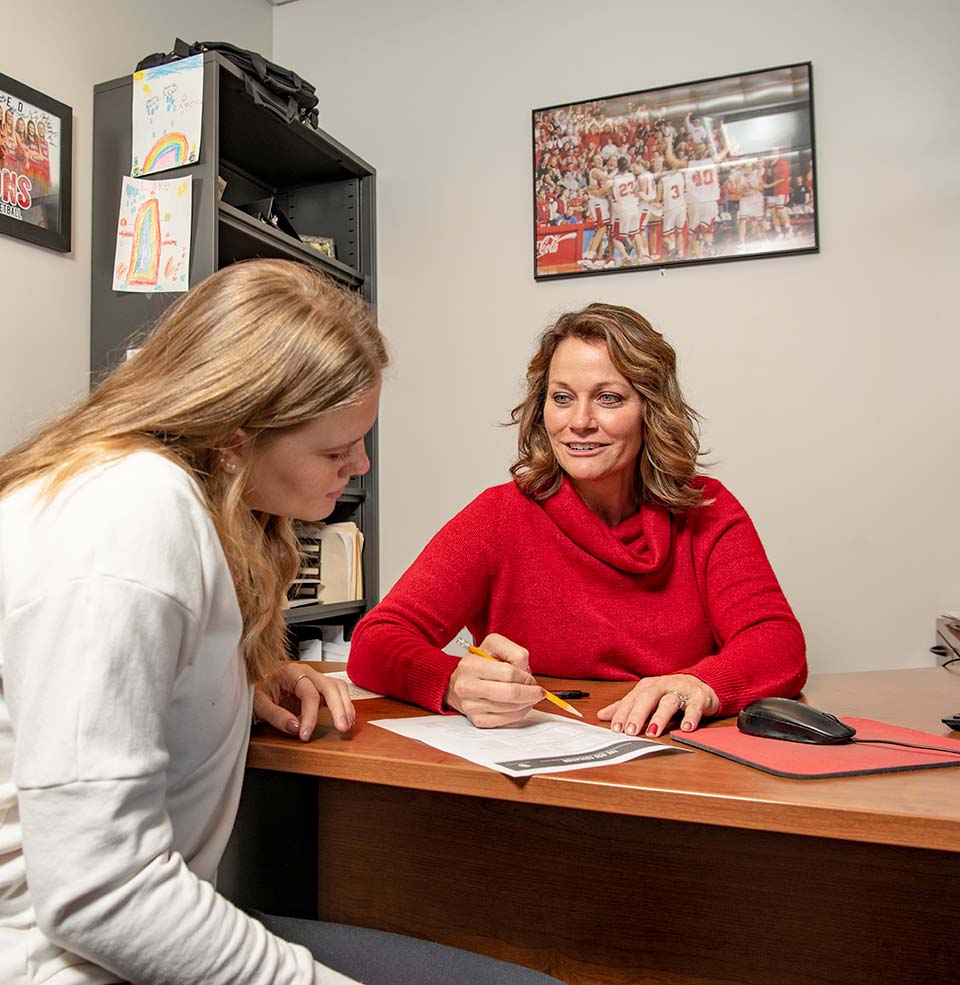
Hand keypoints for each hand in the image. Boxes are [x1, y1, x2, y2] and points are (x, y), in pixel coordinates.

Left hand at [253, 662, 355, 740]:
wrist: (256, 685)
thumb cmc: (256, 690)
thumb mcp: (258, 703)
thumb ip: (275, 715)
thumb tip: (295, 727)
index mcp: (292, 672)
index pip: (309, 693)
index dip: (310, 716)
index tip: (306, 735)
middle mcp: (307, 673)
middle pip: (330, 687)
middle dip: (338, 708)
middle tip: (341, 728)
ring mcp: (315, 679)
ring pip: (338, 688)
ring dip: (345, 706)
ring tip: (346, 725)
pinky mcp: (319, 689)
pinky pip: (337, 693)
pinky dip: (344, 705)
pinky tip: (346, 719)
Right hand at [443, 633, 543, 727]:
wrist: (458, 681)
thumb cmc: (479, 663)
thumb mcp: (495, 645)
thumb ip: (514, 652)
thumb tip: (526, 672)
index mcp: (471, 665)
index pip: (508, 673)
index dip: (525, 677)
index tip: (531, 679)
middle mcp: (467, 687)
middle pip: (510, 694)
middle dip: (530, 693)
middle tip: (538, 691)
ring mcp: (470, 706)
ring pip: (511, 709)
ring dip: (526, 703)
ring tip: (528, 696)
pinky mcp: (477, 720)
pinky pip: (506, 720)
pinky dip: (518, 713)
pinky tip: (519, 705)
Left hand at [596, 674, 718, 736]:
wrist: (700, 683)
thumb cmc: (669, 692)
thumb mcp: (646, 697)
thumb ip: (626, 706)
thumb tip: (602, 715)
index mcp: (647, 686)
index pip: (632, 699)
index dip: (623, 713)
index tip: (615, 728)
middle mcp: (663, 686)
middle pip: (648, 698)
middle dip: (638, 714)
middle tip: (630, 731)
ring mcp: (681, 690)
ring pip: (669, 702)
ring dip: (660, 717)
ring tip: (653, 732)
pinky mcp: (699, 697)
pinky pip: (694, 707)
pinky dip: (691, 717)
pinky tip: (686, 728)